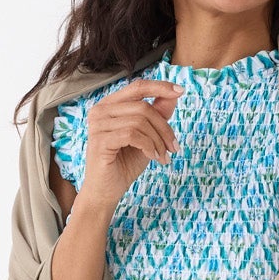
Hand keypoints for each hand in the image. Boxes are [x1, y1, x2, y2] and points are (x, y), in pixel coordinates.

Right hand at [77, 79, 184, 210]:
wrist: (106, 192)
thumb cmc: (125, 164)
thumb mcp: (147, 137)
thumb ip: (158, 115)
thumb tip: (174, 94)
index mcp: (110, 105)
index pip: (138, 87)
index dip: (160, 87)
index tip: (180, 91)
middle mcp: (100, 110)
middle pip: (143, 107)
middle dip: (164, 128)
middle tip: (174, 148)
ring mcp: (98, 124)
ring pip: (140, 121)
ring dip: (158, 141)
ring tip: (163, 157)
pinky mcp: (100, 140)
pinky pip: (132, 135)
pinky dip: (148, 146)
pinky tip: (153, 158)